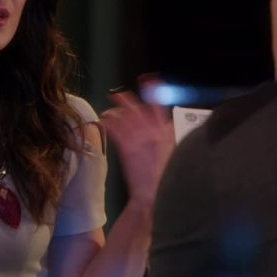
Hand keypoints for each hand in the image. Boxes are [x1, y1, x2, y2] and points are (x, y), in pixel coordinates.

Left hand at [102, 89, 174, 205]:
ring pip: (125, 117)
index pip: (160, 106)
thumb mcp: (174, 155)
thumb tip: (165, 129)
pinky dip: (108, 123)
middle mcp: (155, 131)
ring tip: (108, 109)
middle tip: (118, 94)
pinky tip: (103, 121)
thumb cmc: (166, 180)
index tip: (149, 79)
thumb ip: (168, 139)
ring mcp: (141, 138)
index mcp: (168, 133)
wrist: (156, 196)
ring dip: (115, 111)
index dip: (154, 91)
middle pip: (139, 108)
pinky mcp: (128, 148)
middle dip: (127, 100)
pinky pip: (115, 129)